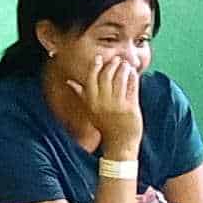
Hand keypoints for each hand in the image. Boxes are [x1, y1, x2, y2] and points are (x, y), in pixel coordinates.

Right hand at [59, 43, 147, 157]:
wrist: (120, 143)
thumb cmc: (105, 125)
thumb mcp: (90, 110)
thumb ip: (81, 94)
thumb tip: (69, 81)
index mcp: (91, 102)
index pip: (91, 79)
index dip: (95, 66)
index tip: (99, 58)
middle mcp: (103, 103)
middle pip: (106, 76)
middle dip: (112, 65)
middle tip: (116, 59)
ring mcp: (117, 105)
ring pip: (120, 79)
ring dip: (123, 69)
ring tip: (125, 64)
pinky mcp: (131, 108)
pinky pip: (132, 87)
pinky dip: (133, 78)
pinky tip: (133, 73)